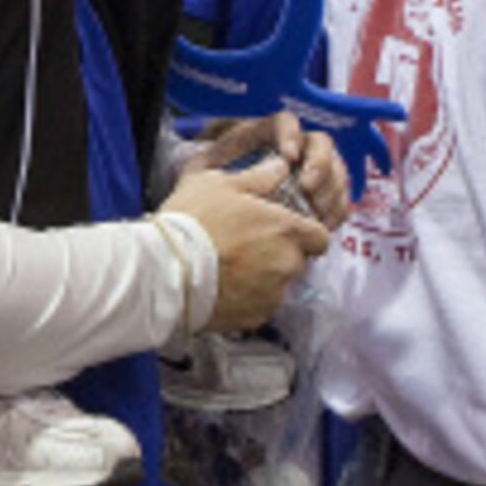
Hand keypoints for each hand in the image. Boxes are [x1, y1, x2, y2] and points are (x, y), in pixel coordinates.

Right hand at [161, 157, 330, 331]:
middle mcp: (288, 265)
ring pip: (279, 286)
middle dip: (280, 255)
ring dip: (264, 278)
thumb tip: (281, 166)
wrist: (164, 271)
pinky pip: (260, 306)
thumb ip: (259, 176)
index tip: (285, 230)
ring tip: (230, 268)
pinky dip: (247, 298)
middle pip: (298, 262)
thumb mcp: (220, 183)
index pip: (321, 238)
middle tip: (247, 246)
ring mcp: (273, 296)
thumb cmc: (193, 220)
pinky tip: (222, 287)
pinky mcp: (254, 319)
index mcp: (287, 230)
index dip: (306, 234)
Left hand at [183, 112, 350, 230]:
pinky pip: (341, 198)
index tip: (288, 157)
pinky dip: (337, 211)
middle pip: (321, 143)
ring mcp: (311, 171)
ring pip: (337, 170)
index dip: (291, 135)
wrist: (212, 213)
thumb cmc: (206, 187)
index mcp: (265, 134)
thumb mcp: (205, 169)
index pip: (285, 121)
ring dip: (331, 190)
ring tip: (316, 213)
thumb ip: (226, 157)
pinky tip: (325, 225)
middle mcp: (294, 147)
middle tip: (307, 188)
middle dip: (320, 164)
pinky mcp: (321, 195)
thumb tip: (266, 162)